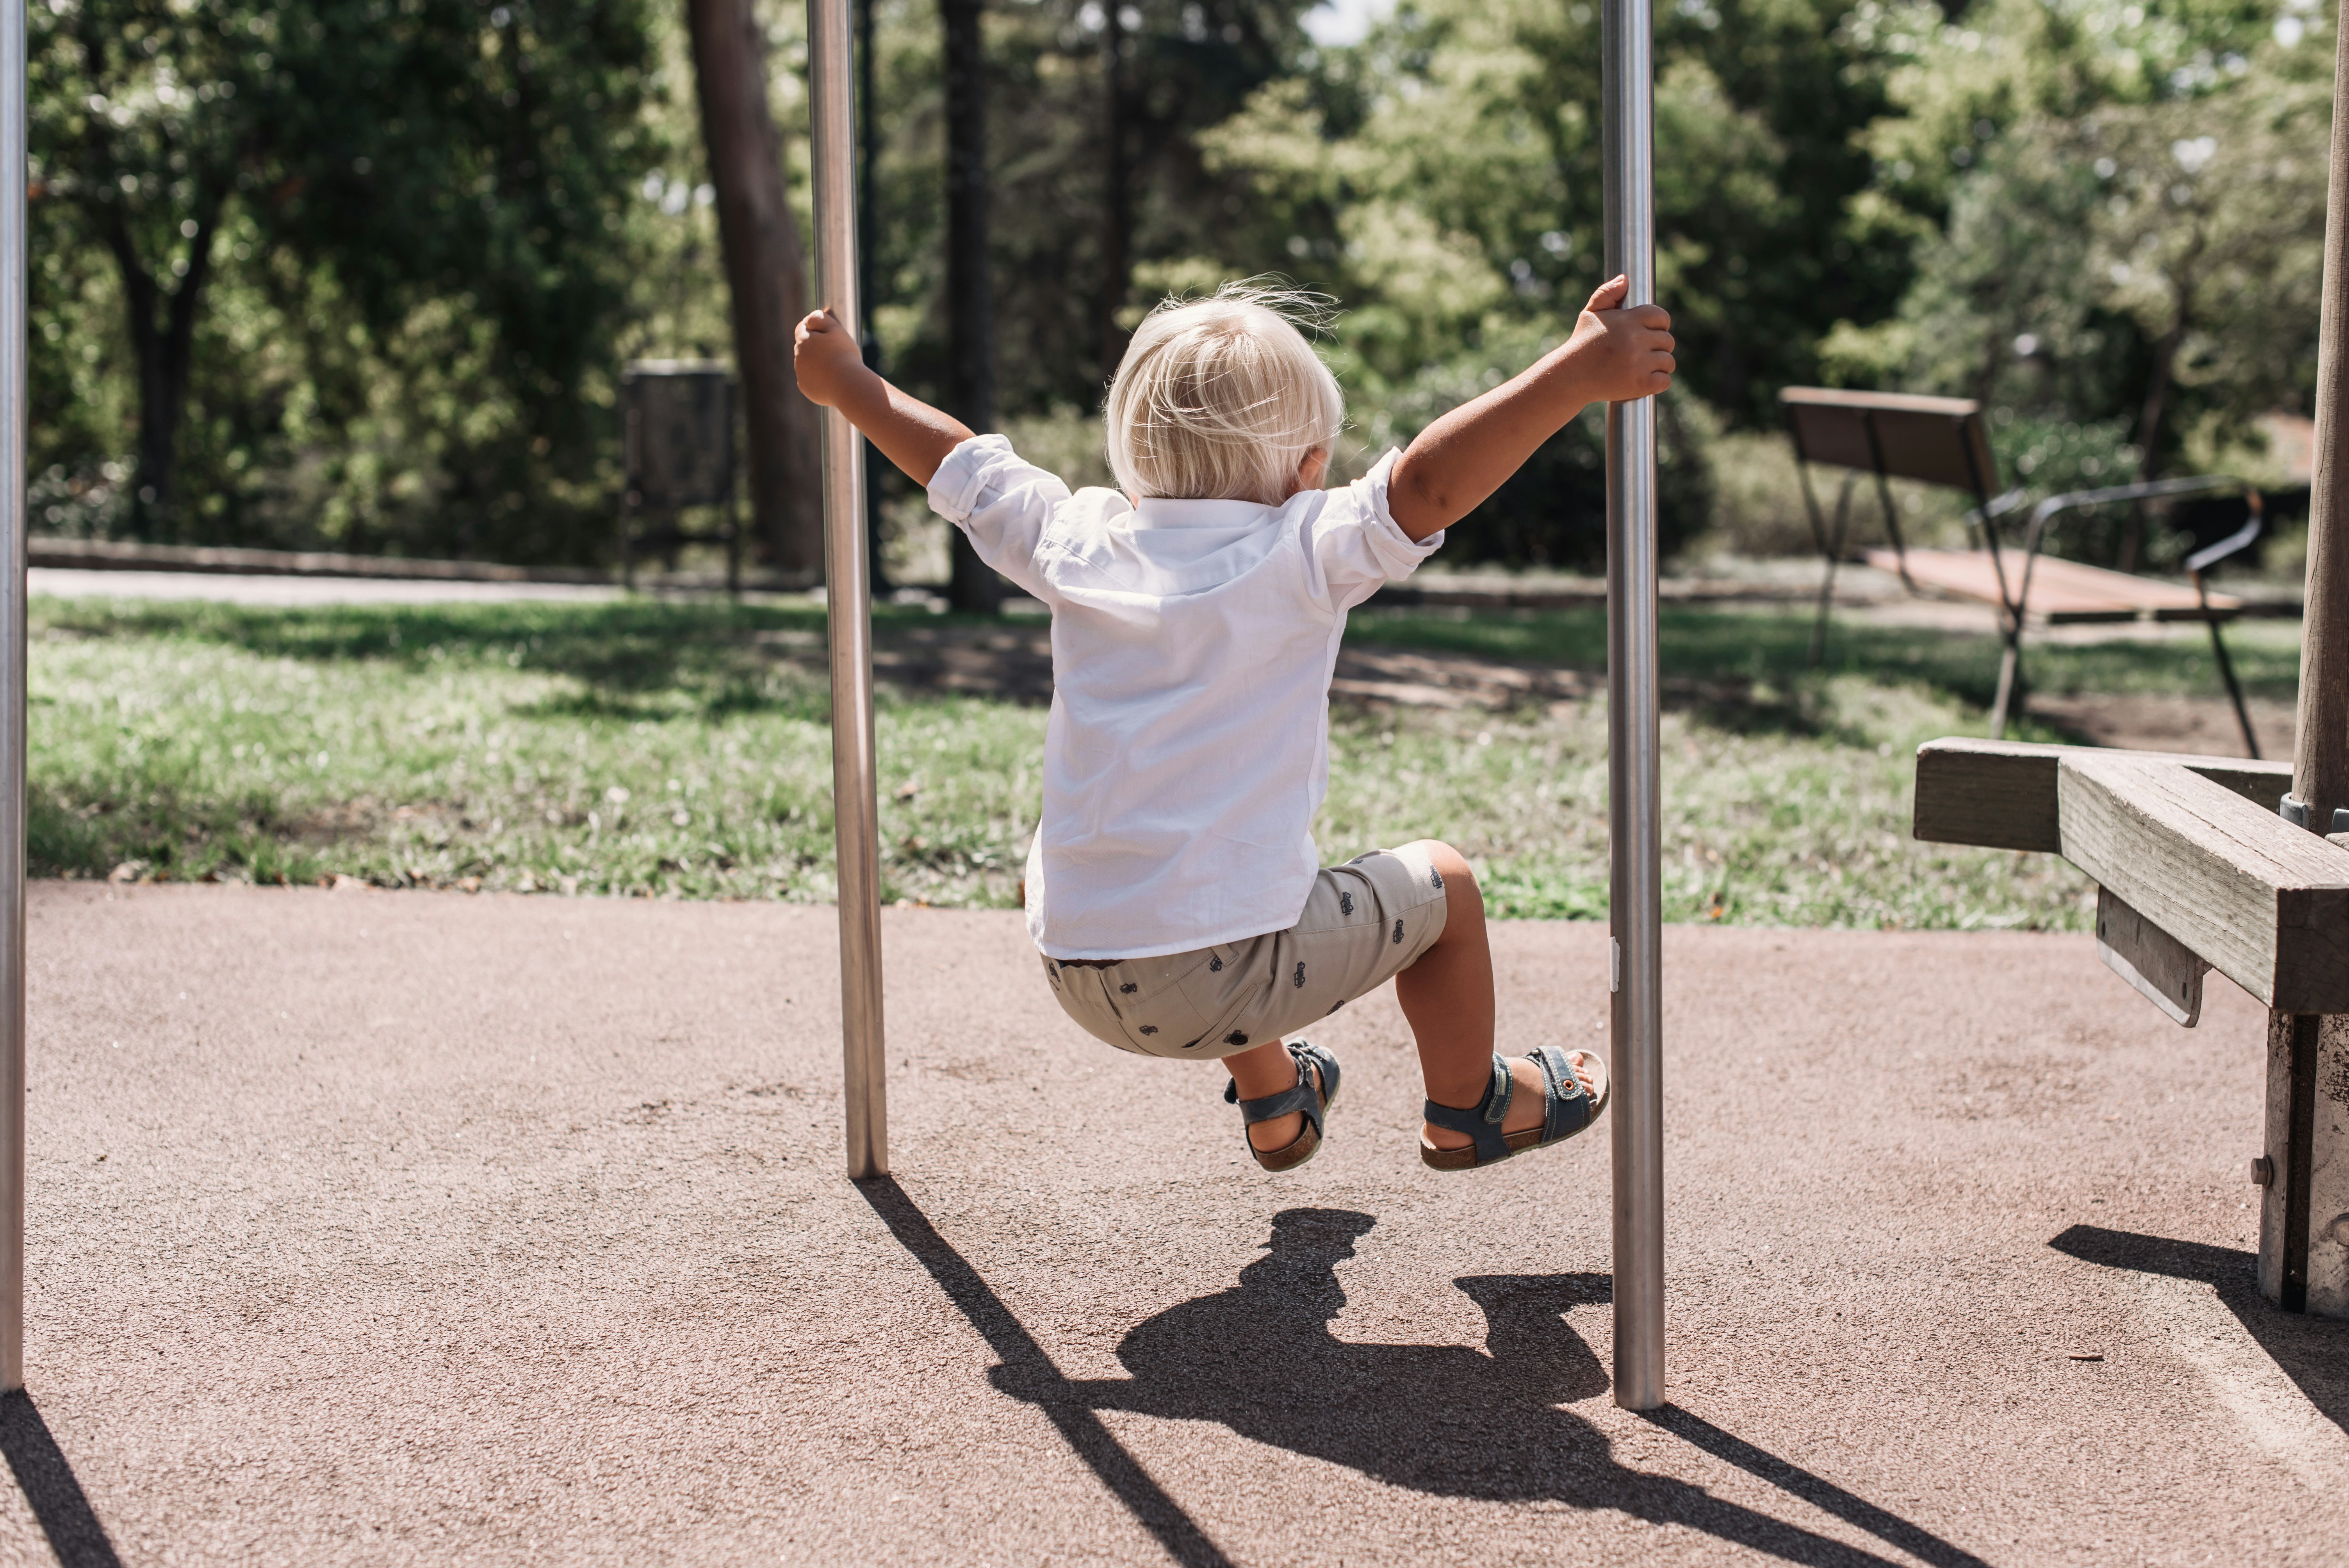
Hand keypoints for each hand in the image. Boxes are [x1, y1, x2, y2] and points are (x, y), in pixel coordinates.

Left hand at [793, 308, 872, 407]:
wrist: (848, 385)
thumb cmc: (845, 356)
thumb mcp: (836, 330)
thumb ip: (821, 319)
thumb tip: (810, 318)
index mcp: (803, 340)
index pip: (802, 328)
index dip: (815, 328)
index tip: (828, 334)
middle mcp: (798, 357)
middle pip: (804, 347)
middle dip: (815, 346)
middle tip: (835, 351)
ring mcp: (800, 374)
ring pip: (807, 364)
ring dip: (817, 363)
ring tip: (835, 367)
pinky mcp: (806, 388)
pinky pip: (810, 380)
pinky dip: (818, 378)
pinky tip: (831, 380)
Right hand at [1560, 275, 1673, 402]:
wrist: (1570, 377)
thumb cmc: (1581, 344)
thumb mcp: (1590, 314)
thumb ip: (1607, 293)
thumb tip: (1625, 279)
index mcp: (1629, 320)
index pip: (1662, 317)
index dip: (1659, 325)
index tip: (1649, 333)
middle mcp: (1636, 339)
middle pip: (1667, 340)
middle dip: (1658, 346)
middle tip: (1644, 353)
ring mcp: (1639, 363)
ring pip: (1668, 361)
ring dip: (1659, 365)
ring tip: (1644, 367)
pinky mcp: (1640, 384)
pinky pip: (1664, 381)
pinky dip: (1658, 383)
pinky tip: (1646, 380)